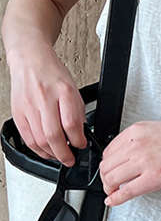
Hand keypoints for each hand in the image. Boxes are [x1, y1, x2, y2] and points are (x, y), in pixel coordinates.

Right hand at [7, 41, 87, 164]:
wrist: (30, 60)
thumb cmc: (52, 74)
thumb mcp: (73, 90)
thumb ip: (77, 113)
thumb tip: (80, 136)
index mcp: (63, 92)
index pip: (71, 124)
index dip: (78, 141)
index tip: (81, 145)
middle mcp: (44, 99)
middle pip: (53, 135)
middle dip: (64, 154)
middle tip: (70, 160)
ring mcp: (28, 106)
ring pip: (39, 140)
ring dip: (51, 154)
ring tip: (60, 156)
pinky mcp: (18, 113)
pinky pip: (27, 138)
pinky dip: (37, 150)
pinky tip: (46, 152)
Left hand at [100, 120, 160, 205]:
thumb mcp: (155, 130)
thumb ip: (137, 141)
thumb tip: (124, 157)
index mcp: (135, 131)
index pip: (108, 151)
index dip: (106, 165)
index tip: (110, 171)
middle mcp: (136, 145)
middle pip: (106, 166)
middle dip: (105, 178)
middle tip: (110, 185)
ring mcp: (144, 161)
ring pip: (112, 178)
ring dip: (109, 188)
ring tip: (114, 192)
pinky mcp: (153, 178)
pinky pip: (126, 191)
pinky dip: (116, 199)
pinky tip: (113, 201)